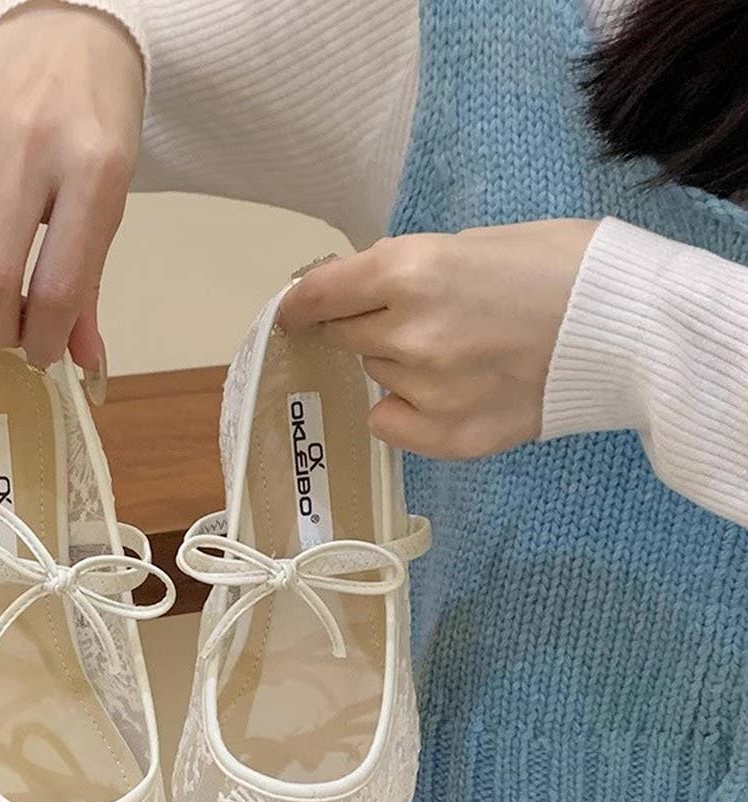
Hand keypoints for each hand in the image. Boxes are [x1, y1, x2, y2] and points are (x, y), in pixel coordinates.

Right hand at [0, 2, 144, 369]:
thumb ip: (89, 284)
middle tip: (7, 328)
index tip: (39, 353)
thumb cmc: (95, 129)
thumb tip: (82, 362)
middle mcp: (32, 145)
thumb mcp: (110, 202)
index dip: (42, 339)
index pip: (57, 286)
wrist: (69, 32)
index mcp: (94, 172)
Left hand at [278, 220, 598, 458]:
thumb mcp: (473, 242)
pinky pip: (390, 424)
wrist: (631, 329)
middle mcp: (407, 333)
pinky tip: (442, 394)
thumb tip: (355, 290)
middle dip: (360, 326)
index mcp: (410, 270)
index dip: (300, 304)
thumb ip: (406, 269)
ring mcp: (426, 390)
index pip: (319, 294)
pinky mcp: (449, 436)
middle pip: (344, 336)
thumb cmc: (562, 266)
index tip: (292, 312)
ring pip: (375, 375)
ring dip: (394, 363)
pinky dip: (403, 409)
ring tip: (454, 350)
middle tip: (403, 319)